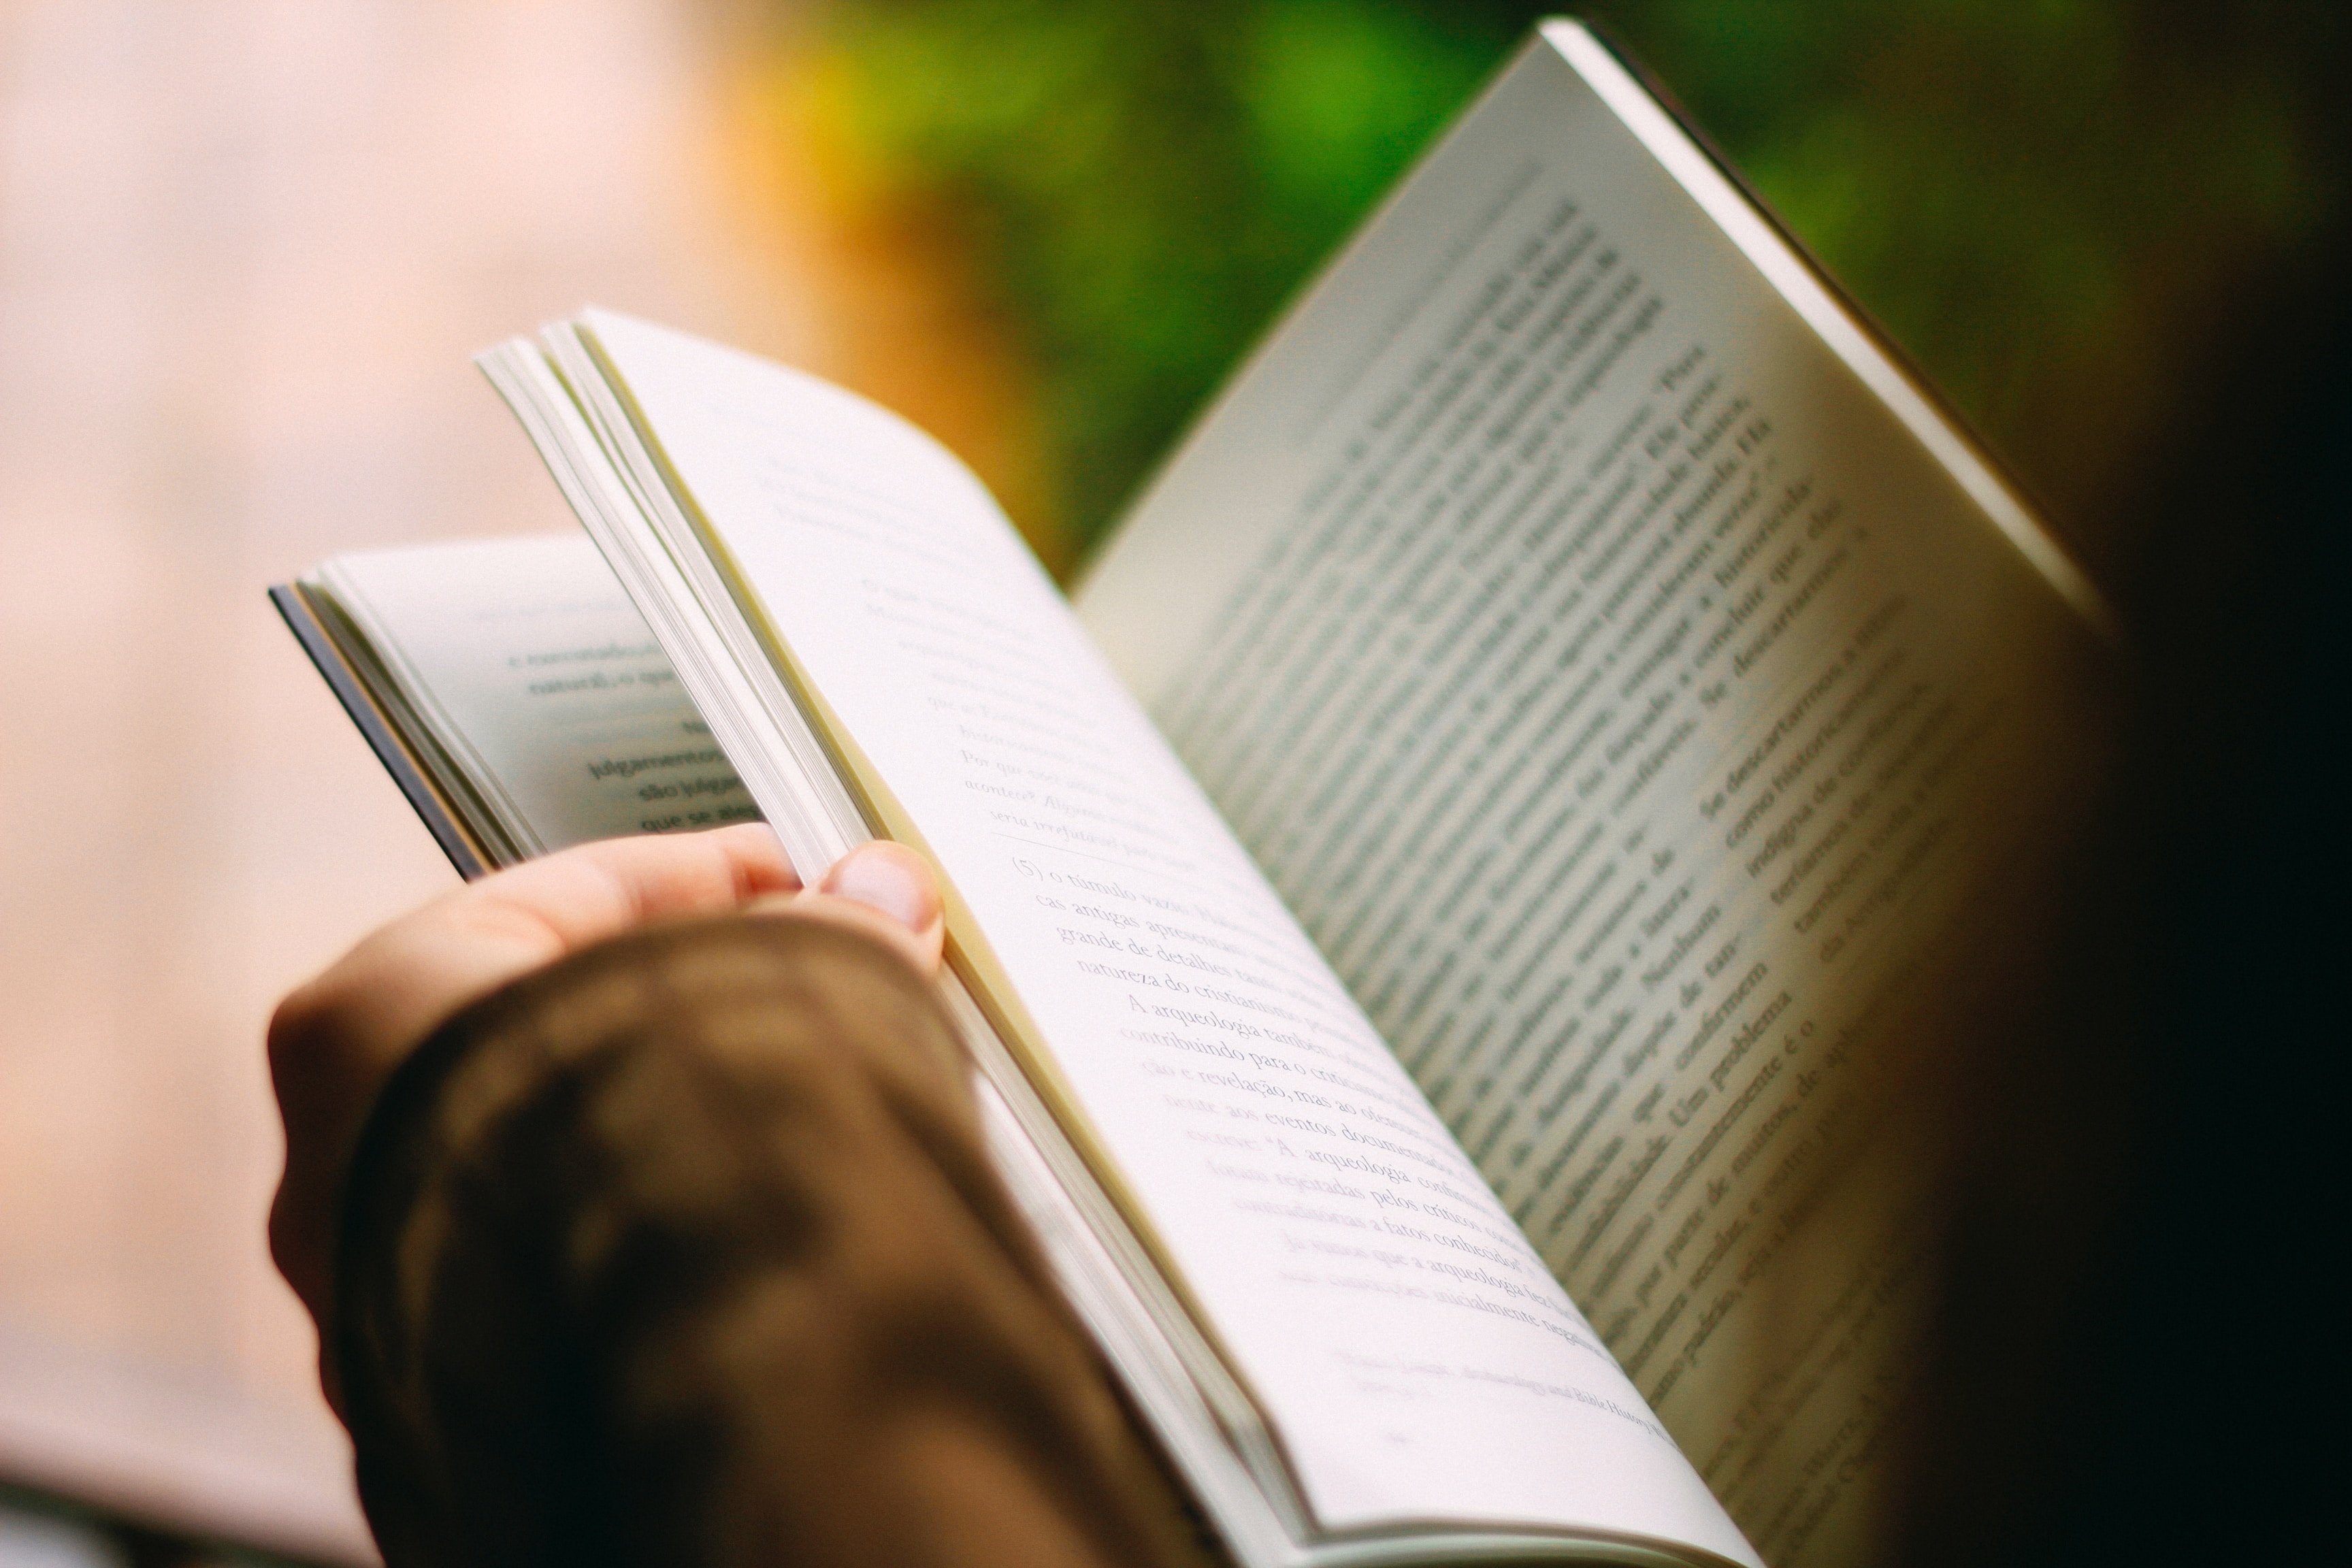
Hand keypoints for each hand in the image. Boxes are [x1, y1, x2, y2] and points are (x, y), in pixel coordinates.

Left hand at [266, 824, 943, 1387]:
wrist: (660, 1420)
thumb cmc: (660, 1188)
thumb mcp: (776, 998)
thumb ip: (828, 934)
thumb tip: (884, 893)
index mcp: (367, 1016)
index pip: (558, 897)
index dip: (711, 877)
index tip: (809, 882)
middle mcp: (340, 1160)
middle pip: (550, 1033)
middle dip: (695, 1014)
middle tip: (820, 998)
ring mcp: (386, 1295)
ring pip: (557, 1170)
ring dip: (682, 1131)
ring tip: (814, 1119)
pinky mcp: (449, 1403)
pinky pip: (567, 1284)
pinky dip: (657, 1245)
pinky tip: (758, 1232)